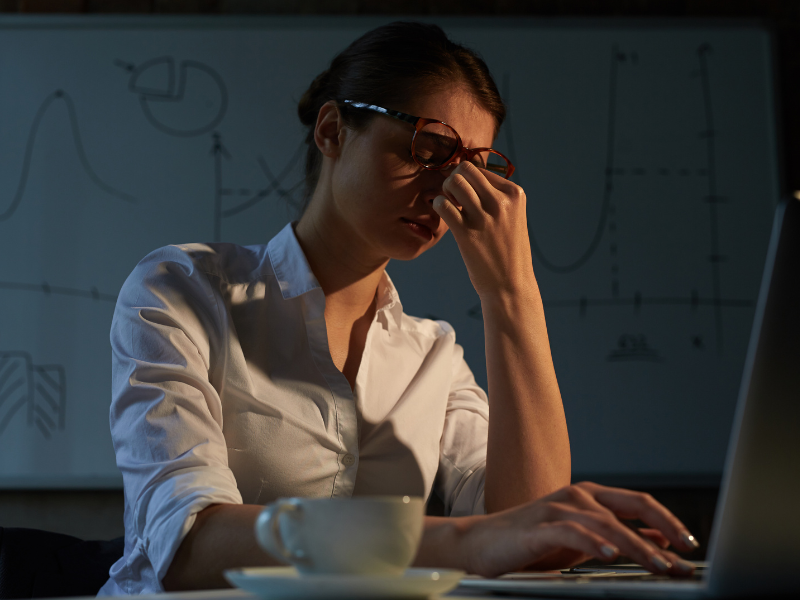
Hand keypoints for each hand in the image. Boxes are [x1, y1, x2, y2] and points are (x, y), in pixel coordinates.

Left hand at [431, 162, 533, 299]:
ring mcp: (483, 216)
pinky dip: (438, 205)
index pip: (481, 170)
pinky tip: (445, 216)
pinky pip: (443, 204)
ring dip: (445, 190)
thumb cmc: (509, 252)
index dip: (467, 179)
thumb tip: (467, 179)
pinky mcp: (466, 232)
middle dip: (454, 178)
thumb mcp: (512, 218)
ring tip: (451, 206)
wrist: (511, 285)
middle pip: (466, 169)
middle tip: (454, 197)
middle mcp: (500, 202)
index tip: (466, 195)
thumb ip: (496, 198)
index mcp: (515, 194)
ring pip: (454, 182)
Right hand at [461, 482, 699, 577]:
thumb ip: (618, 537)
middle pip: (631, 507)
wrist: (481, 543)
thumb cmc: (532, 544)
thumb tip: (660, 541)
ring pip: (607, 523)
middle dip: (664, 529)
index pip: (639, 503)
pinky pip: (572, 532)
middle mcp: (578, 496)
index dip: (668, 522)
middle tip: (685, 554)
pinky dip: (595, 543)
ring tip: (659, 565)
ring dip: (637, 545)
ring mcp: (558, 508)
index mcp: (590, 497)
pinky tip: (612, 556)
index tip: (691, 545)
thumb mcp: (583, 540)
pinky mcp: (539, 526)